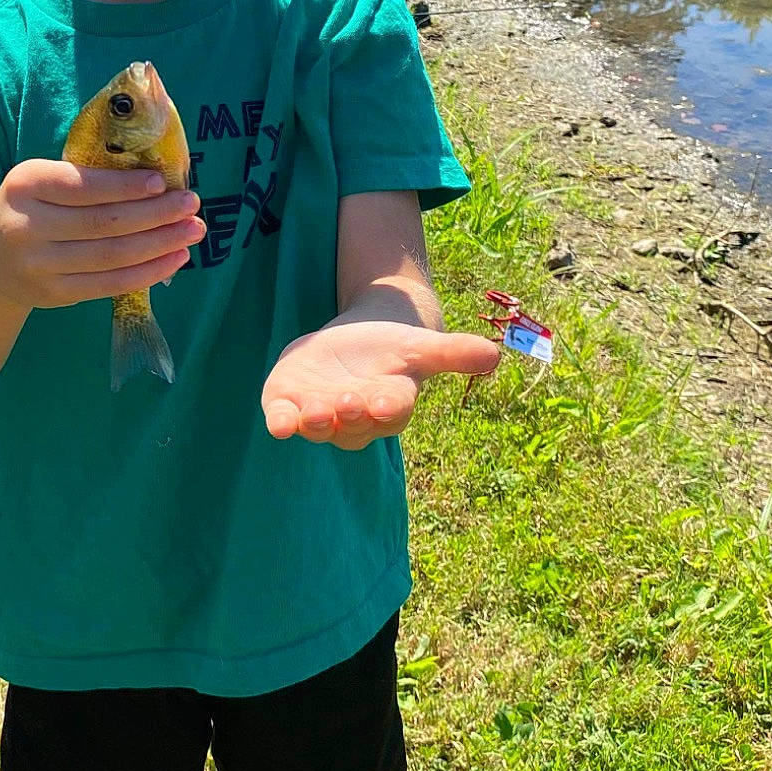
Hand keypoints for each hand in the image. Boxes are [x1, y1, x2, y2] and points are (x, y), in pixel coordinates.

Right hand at [0, 159, 203, 314]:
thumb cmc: (30, 211)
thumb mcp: (40, 183)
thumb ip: (84, 178)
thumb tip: (156, 179)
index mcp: (26, 184)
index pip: (82, 185)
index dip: (124, 186)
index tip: (162, 182)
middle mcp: (27, 225)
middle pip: (103, 222)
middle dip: (156, 214)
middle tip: (192, 204)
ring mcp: (39, 264)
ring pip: (112, 255)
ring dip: (160, 244)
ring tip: (192, 231)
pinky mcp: (54, 294)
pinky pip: (109, 284)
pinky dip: (147, 272)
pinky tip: (174, 259)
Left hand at [262, 319, 499, 447]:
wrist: (358, 344)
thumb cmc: (394, 350)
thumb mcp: (423, 345)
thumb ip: (455, 352)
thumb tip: (494, 355)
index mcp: (390, 405)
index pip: (392, 411)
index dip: (388, 407)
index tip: (387, 402)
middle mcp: (355, 419)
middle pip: (354, 424)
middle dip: (351, 414)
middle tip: (349, 402)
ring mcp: (320, 414)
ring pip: (318, 426)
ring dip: (315, 421)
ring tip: (315, 410)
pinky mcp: (289, 403)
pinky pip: (284, 420)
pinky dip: (281, 422)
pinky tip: (278, 424)